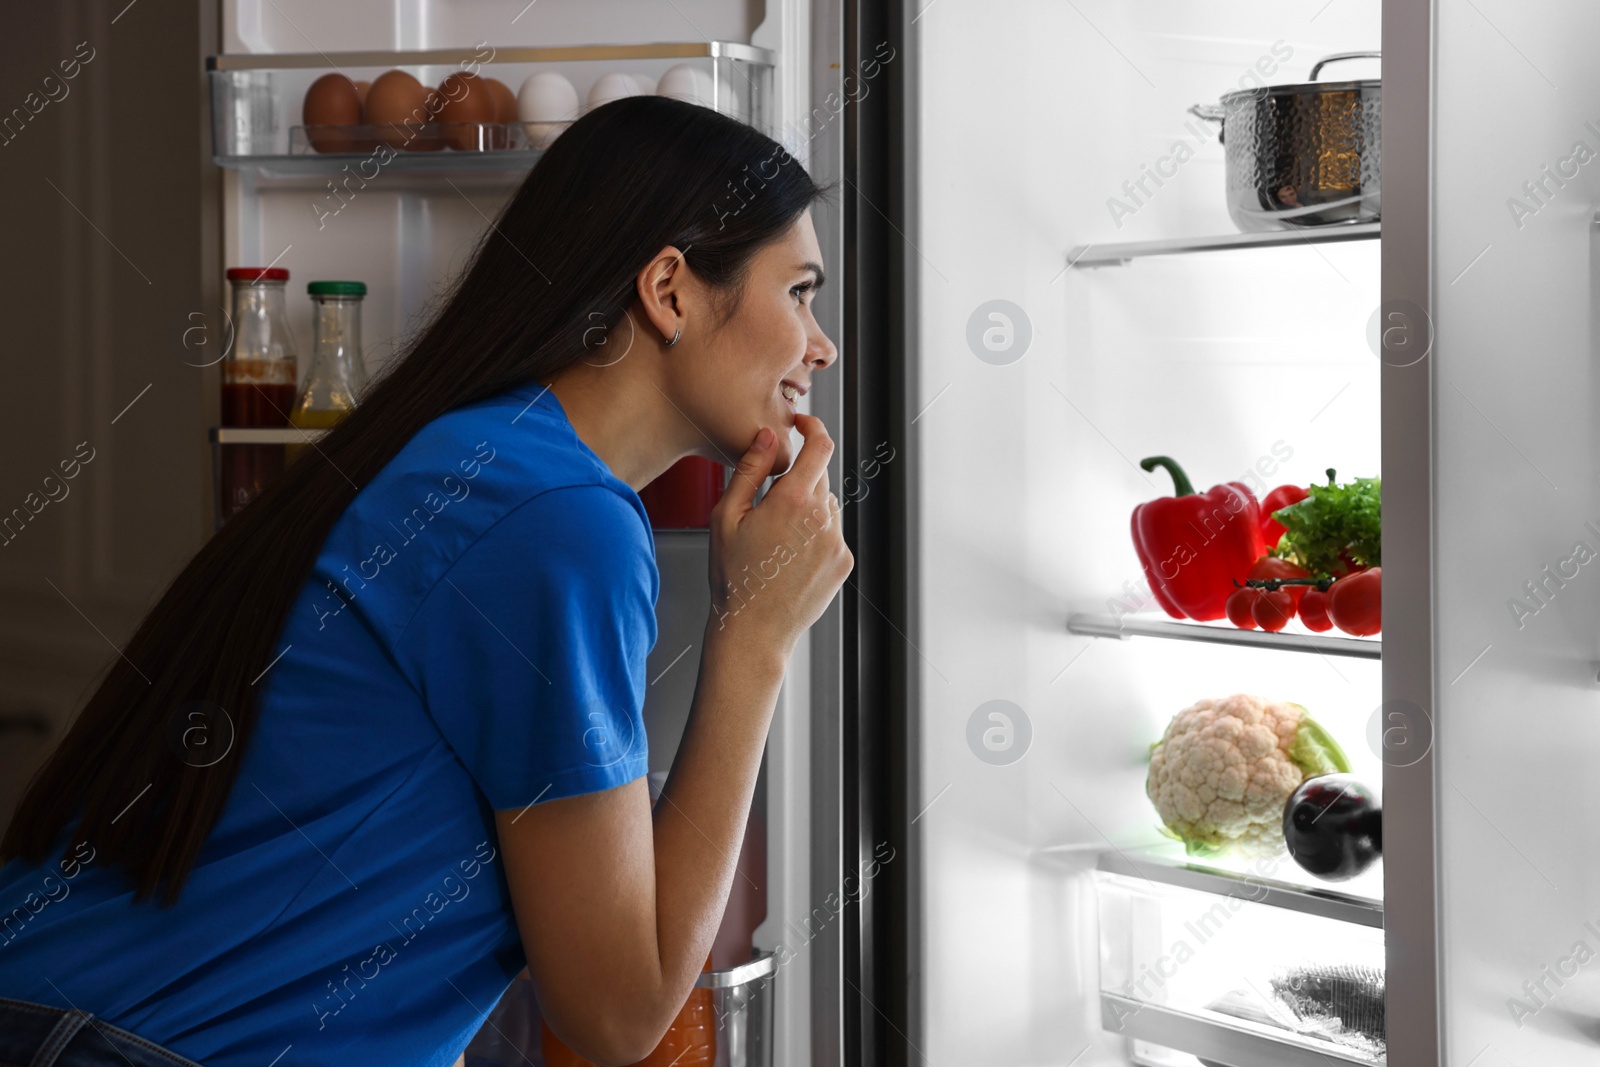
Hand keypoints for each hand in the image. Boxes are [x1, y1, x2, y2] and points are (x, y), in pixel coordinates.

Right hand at [708, 414, 853, 655]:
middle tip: (768, 505)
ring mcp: (837, 542)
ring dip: (807, 509)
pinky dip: (815, 536)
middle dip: (798, 479)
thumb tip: (768, 435)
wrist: (753, 630)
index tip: (803, 425)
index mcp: (793, 501)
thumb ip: (750, 469)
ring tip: (776, 541)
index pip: (820, 446)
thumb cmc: (733, 576)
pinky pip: (832, 533)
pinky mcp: (843, 562)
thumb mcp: (726, 516)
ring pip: (827, 506)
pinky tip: (788, 558)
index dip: (813, 427)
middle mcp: (823, 518)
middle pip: (820, 477)